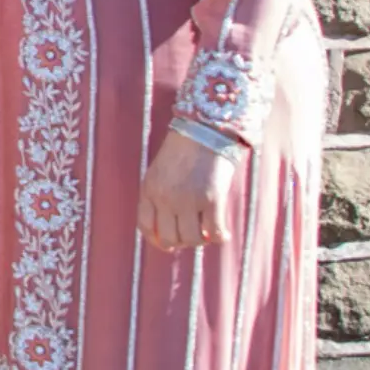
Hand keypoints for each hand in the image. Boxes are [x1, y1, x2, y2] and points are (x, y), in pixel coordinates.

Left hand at [138, 129, 234, 251]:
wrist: (207, 127)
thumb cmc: (186, 146)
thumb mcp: (161, 169)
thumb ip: (160, 194)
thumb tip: (169, 226)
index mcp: (150, 189)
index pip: (145, 227)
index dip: (157, 240)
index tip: (168, 243)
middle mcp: (166, 198)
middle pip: (169, 239)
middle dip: (181, 241)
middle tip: (192, 234)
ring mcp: (189, 200)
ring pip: (192, 240)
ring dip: (201, 240)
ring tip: (207, 230)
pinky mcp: (212, 199)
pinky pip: (213, 232)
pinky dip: (219, 237)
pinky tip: (223, 234)